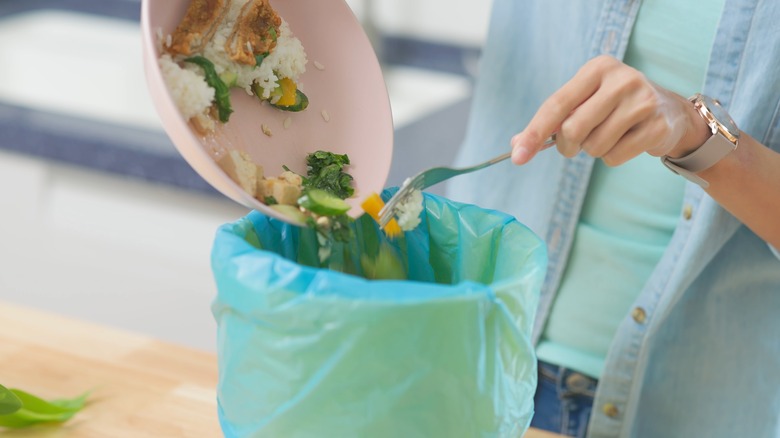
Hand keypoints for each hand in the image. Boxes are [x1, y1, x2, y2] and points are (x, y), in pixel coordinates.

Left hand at [510, 55, 711, 164]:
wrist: (669, 112)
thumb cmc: (614, 107)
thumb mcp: (584, 103)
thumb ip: (552, 121)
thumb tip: (517, 143)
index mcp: (598, 68)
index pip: (556, 104)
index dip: (534, 132)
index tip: (518, 156)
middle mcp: (621, 79)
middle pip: (573, 129)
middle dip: (568, 146)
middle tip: (574, 146)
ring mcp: (642, 101)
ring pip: (594, 146)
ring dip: (594, 150)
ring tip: (609, 136)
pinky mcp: (656, 126)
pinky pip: (615, 157)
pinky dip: (613, 157)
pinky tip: (627, 141)